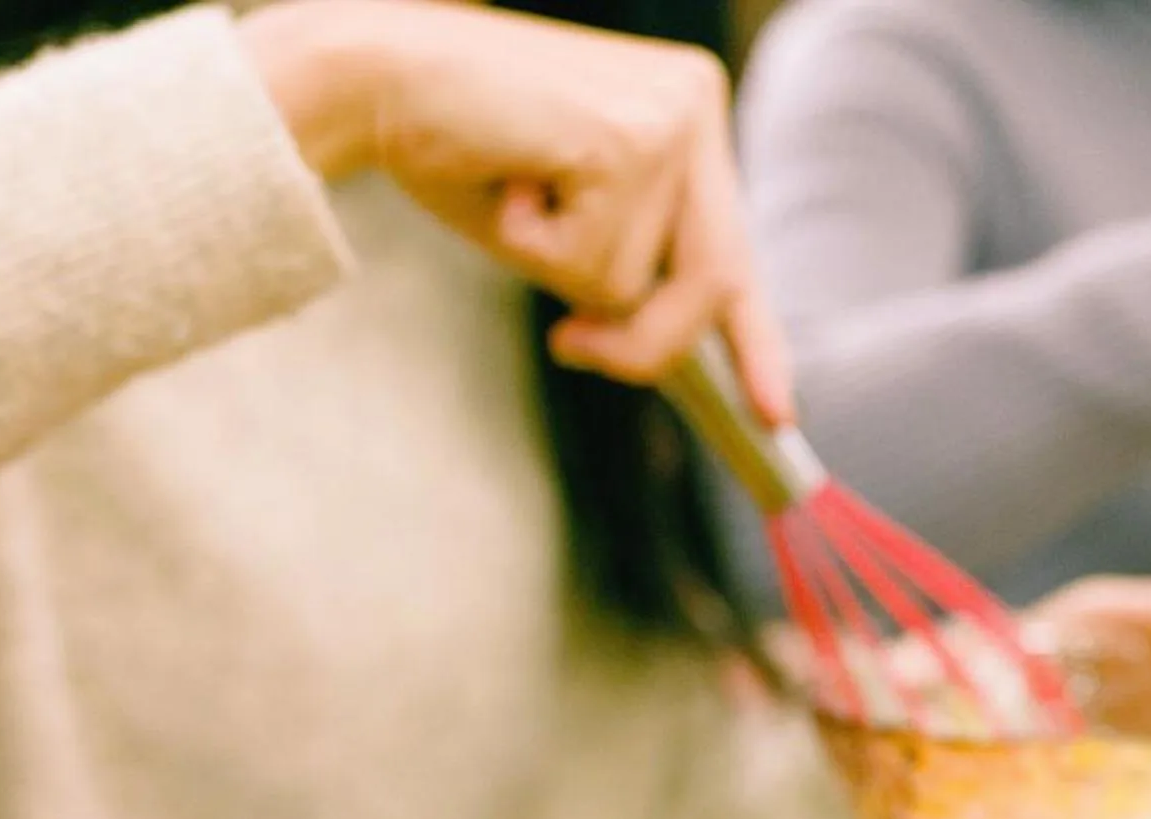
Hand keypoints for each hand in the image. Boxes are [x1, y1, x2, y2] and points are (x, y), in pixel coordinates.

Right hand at [240, 0, 788, 418]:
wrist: (375, 76)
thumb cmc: (460, 151)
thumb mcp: (567, 224)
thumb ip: (630, 269)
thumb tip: (682, 356)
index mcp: (689, 114)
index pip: (735, 248)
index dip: (754, 338)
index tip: (776, 411)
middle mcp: (695, 104)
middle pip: (712, 279)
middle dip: (644, 341)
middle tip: (570, 345)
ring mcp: (670, 119)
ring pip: (642, 282)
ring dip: (563, 274)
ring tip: (515, 197)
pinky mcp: (628, 142)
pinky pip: (593, 265)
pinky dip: (533, 250)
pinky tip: (505, 182)